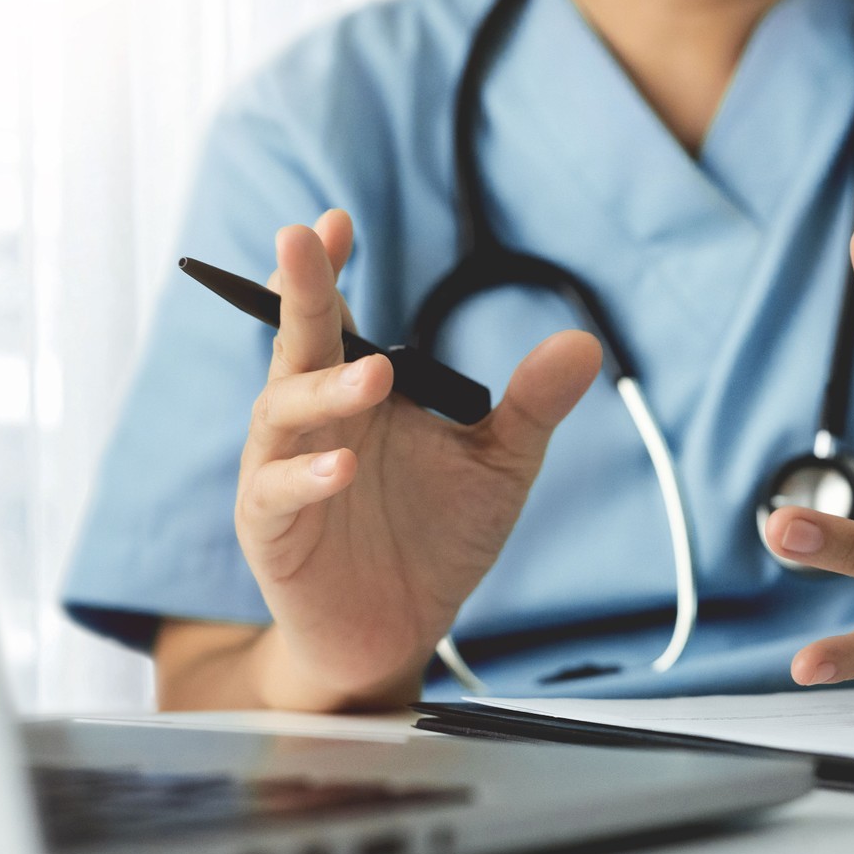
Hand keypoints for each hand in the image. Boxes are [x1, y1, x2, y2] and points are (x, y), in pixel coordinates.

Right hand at [236, 210, 601, 708]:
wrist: (397, 633)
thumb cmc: (433, 540)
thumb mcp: (497, 467)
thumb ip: (530, 407)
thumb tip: (583, 343)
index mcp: (355, 393)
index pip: (336, 318)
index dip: (331, 270)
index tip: (337, 220)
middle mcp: (310, 421)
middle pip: (296, 344)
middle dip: (299, 292)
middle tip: (302, 242)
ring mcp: (281, 472)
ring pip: (281, 413)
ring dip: (323, 390)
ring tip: (373, 374)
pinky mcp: (271, 531)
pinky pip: (277, 494)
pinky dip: (307, 478)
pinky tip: (343, 468)